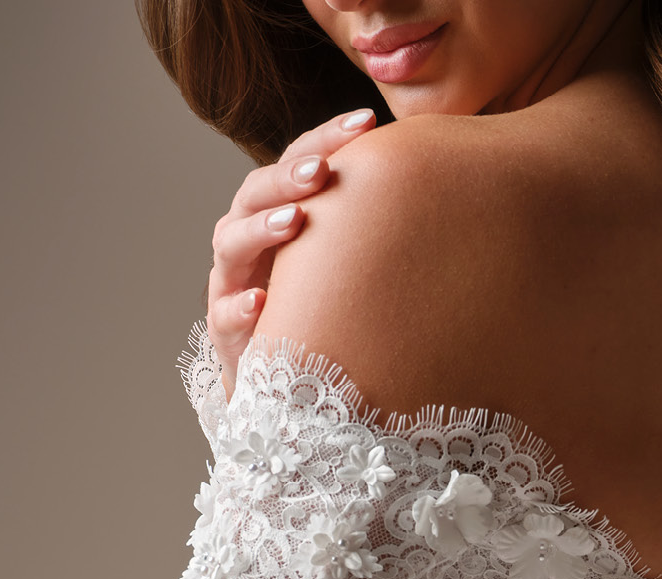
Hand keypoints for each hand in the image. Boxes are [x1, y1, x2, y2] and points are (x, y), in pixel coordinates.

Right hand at [207, 108, 376, 397]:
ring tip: (294, 220)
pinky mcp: (225, 330)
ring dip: (262, 229)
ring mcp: (230, 281)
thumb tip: (436, 184)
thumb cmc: (318, 304)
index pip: (297, 160)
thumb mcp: (340, 259)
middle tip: (320, 170)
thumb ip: (367, 223)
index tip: (367, 121)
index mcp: (275, 209)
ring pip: (232, 243)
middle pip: (256, 192)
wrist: (282, 375)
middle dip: (287, 177)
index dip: (327, 137)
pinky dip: (243, 308)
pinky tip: (263, 303)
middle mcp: (245, 236)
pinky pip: (227, 315)